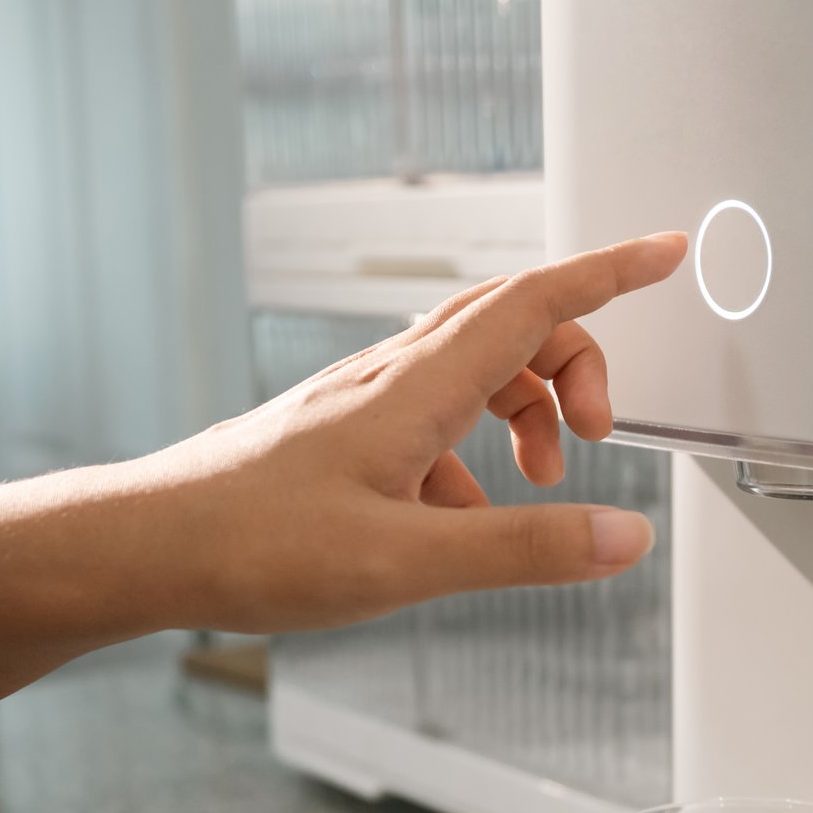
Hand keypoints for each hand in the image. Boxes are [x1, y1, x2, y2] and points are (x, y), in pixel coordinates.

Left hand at [128, 231, 688, 632]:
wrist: (144, 546)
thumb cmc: (251, 544)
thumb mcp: (408, 562)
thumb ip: (525, 548)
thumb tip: (624, 536)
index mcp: (419, 387)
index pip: (537, 301)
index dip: (612, 271)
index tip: (667, 250)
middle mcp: (392, 375)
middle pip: (515, 324)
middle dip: (578, 362)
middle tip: (600, 432)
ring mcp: (364, 398)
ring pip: (476, 368)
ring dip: (528, 410)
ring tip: (538, 483)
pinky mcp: (343, 431)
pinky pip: (435, 415)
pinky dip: (474, 452)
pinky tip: (457, 519)